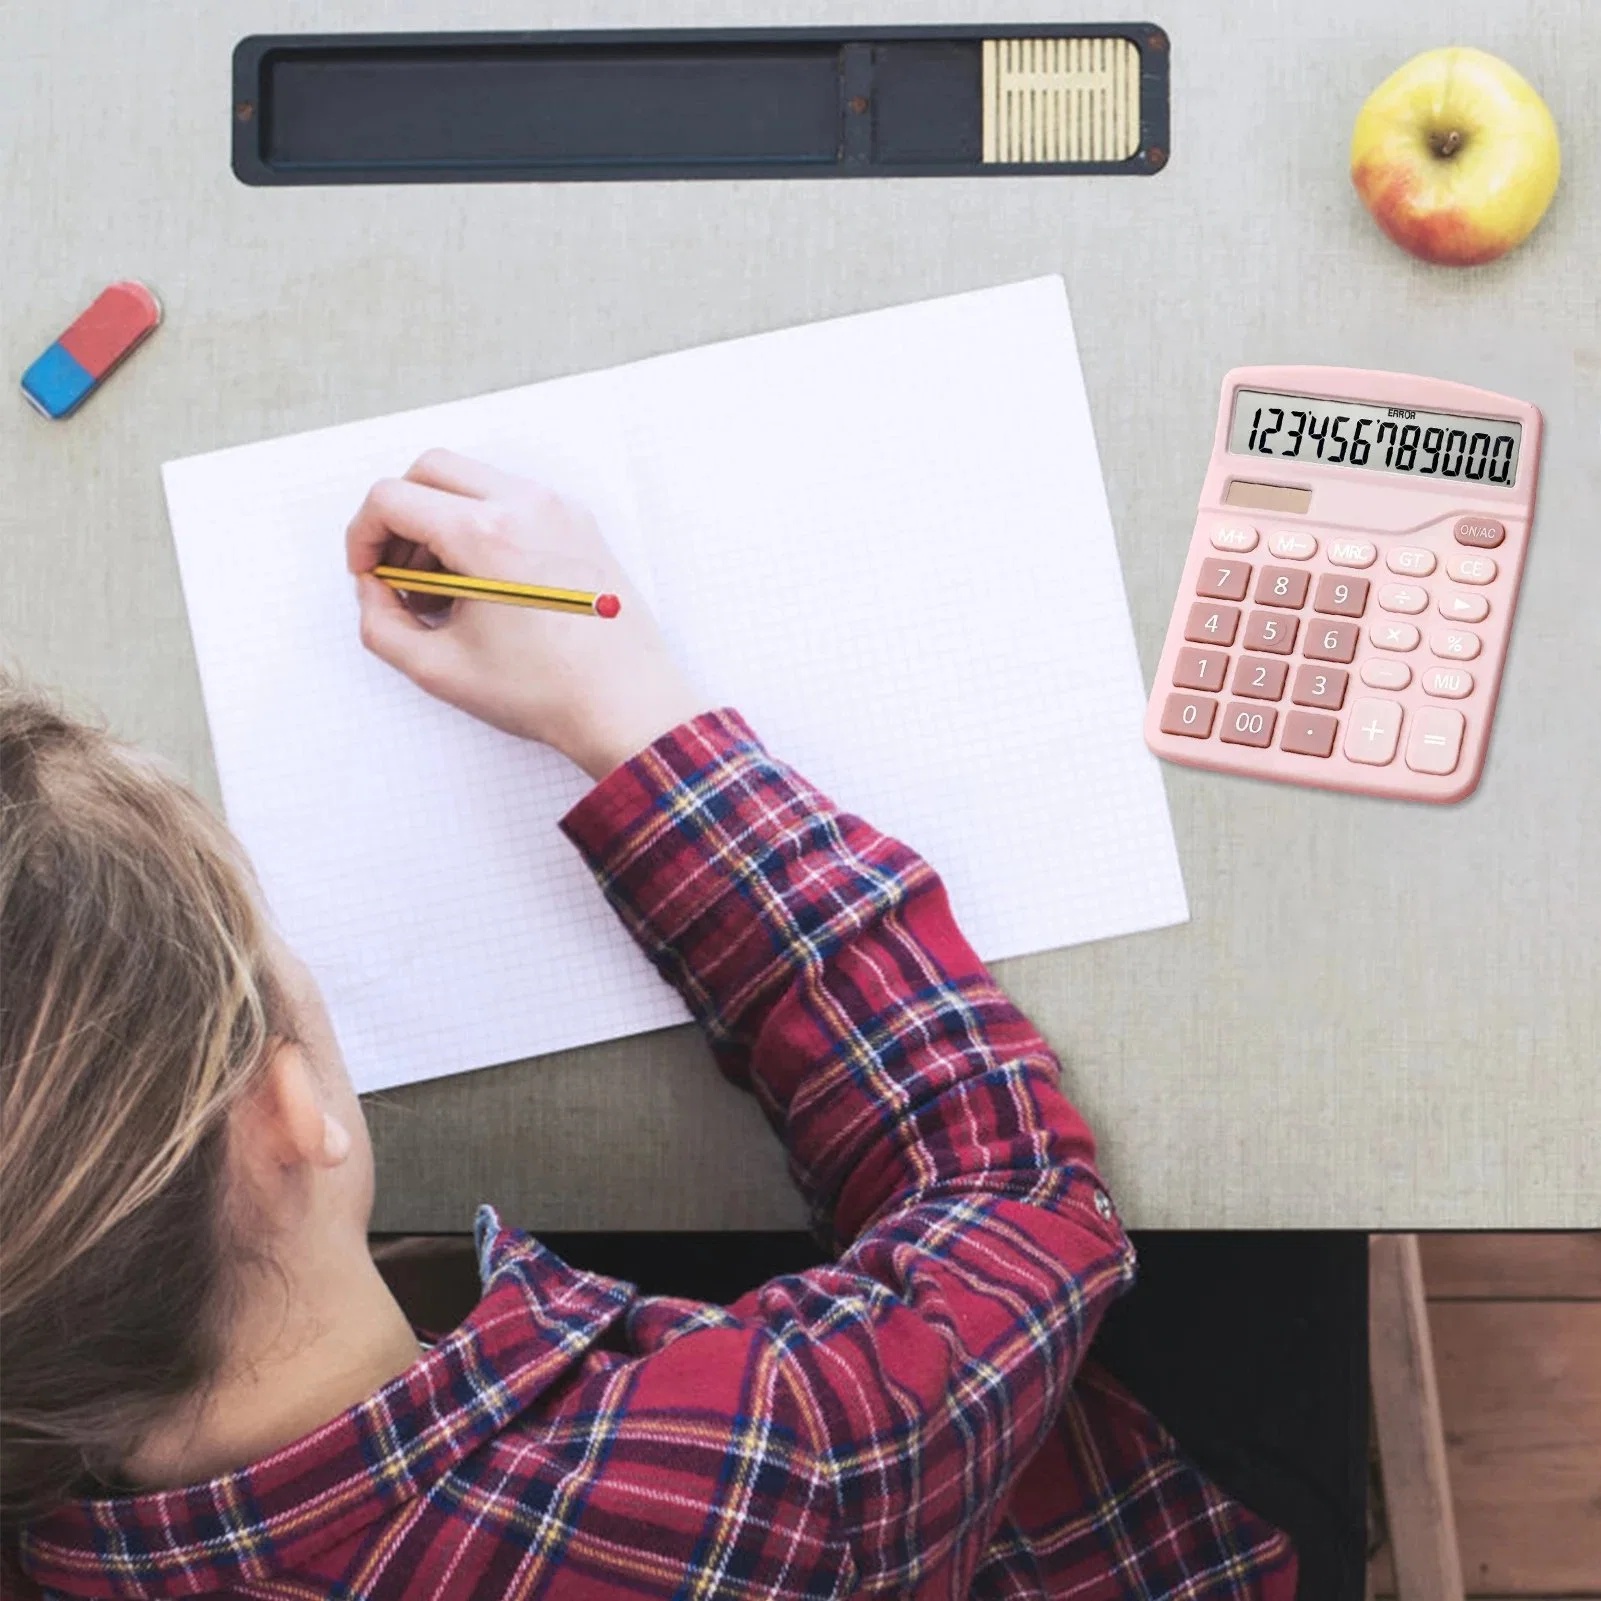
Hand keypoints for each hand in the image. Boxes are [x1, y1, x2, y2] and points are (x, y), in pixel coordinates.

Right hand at [346, 450, 706, 779]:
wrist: (629, 707)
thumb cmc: (548, 693)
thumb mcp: (439, 669)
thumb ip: (380, 623)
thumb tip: (374, 588)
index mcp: (487, 535)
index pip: (392, 497)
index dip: (362, 535)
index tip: (367, 573)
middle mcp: (527, 505)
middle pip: (430, 470)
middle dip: (399, 517)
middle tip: (400, 574)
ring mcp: (560, 509)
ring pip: (473, 481)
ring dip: (441, 519)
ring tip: (444, 590)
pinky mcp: (581, 523)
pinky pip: (514, 500)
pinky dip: (484, 524)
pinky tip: (484, 585)